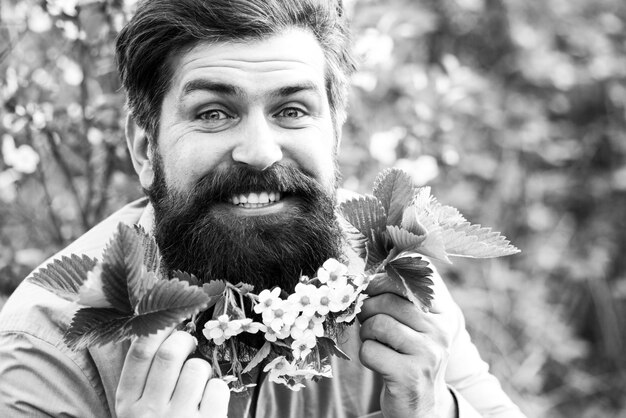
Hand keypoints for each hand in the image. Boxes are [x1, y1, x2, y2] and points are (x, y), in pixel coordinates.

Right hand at [116, 329, 229, 417]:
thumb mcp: (137, 412)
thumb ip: (144, 379)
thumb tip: (159, 331)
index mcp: (127, 404)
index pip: (139, 353)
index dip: (158, 328)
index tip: (170, 319)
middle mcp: (149, 412)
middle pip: (170, 353)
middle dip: (184, 341)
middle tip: (189, 345)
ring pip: (197, 368)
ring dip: (203, 368)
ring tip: (198, 383)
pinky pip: (217, 389)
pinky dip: (218, 389)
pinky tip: (210, 403)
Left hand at [357, 270, 459, 417]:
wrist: (420, 404)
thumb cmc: (408, 355)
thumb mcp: (414, 325)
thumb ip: (399, 298)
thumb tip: (365, 276)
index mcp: (443, 313)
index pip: (411, 280)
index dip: (381, 281)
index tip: (371, 290)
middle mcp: (441, 331)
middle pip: (388, 301)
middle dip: (368, 309)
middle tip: (367, 320)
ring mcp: (428, 353)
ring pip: (378, 324)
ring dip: (366, 333)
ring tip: (374, 341)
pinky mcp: (410, 375)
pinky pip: (370, 350)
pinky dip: (365, 355)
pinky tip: (378, 362)